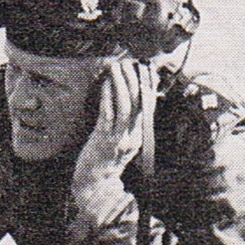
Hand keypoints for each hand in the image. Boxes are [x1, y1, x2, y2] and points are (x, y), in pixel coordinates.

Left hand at [75, 60, 143, 175]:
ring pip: (126, 106)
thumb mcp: (123, 143)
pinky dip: (107, 97)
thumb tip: (131, 104)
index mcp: (139, 135)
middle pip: (139, 103)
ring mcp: (119, 138)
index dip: (147, 85)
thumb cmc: (106, 160)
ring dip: (121, 84)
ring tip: (116, 67)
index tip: (144, 67)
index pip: (148, 106)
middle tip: (128, 62)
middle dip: (134, 80)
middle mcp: (133, 136)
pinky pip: (108, 115)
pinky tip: (105, 84)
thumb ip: (128, 125)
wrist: (96, 182)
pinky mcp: (104, 139)